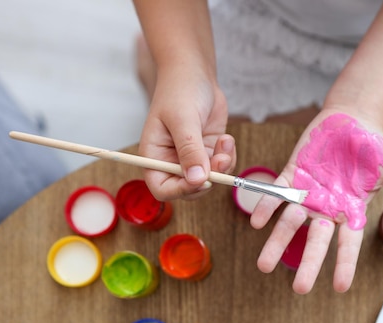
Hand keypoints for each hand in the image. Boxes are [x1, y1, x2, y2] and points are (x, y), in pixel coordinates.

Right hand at [138, 66, 235, 200]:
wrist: (195, 73)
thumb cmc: (181, 90)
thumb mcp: (183, 120)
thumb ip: (189, 150)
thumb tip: (196, 180)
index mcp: (154, 156)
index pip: (162, 188)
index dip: (181, 190)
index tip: (201, 180)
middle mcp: (171, 161)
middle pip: (189, 189)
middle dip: (208, 179)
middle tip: (220, 160)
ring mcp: (191, 158)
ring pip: (209, 180)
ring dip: (222, 167)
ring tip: (225, 143)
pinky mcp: (208, 152)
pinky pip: (221, 167)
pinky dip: (228, 157)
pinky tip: (226, 138)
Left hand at [250, 111, 382, 293]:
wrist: (352, 120)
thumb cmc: (374, 147)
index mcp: (351, 210)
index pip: (348, 243)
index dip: (344, 264)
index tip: (340, 288)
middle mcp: (327, 207)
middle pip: (316, 240)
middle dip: (308, 264)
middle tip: (299, 289)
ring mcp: (308, 193)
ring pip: (290, 222)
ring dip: (277, 242)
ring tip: (263, 265)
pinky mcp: (292, 175)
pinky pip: (277, 193)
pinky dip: (267, 206)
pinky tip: (256, 221)